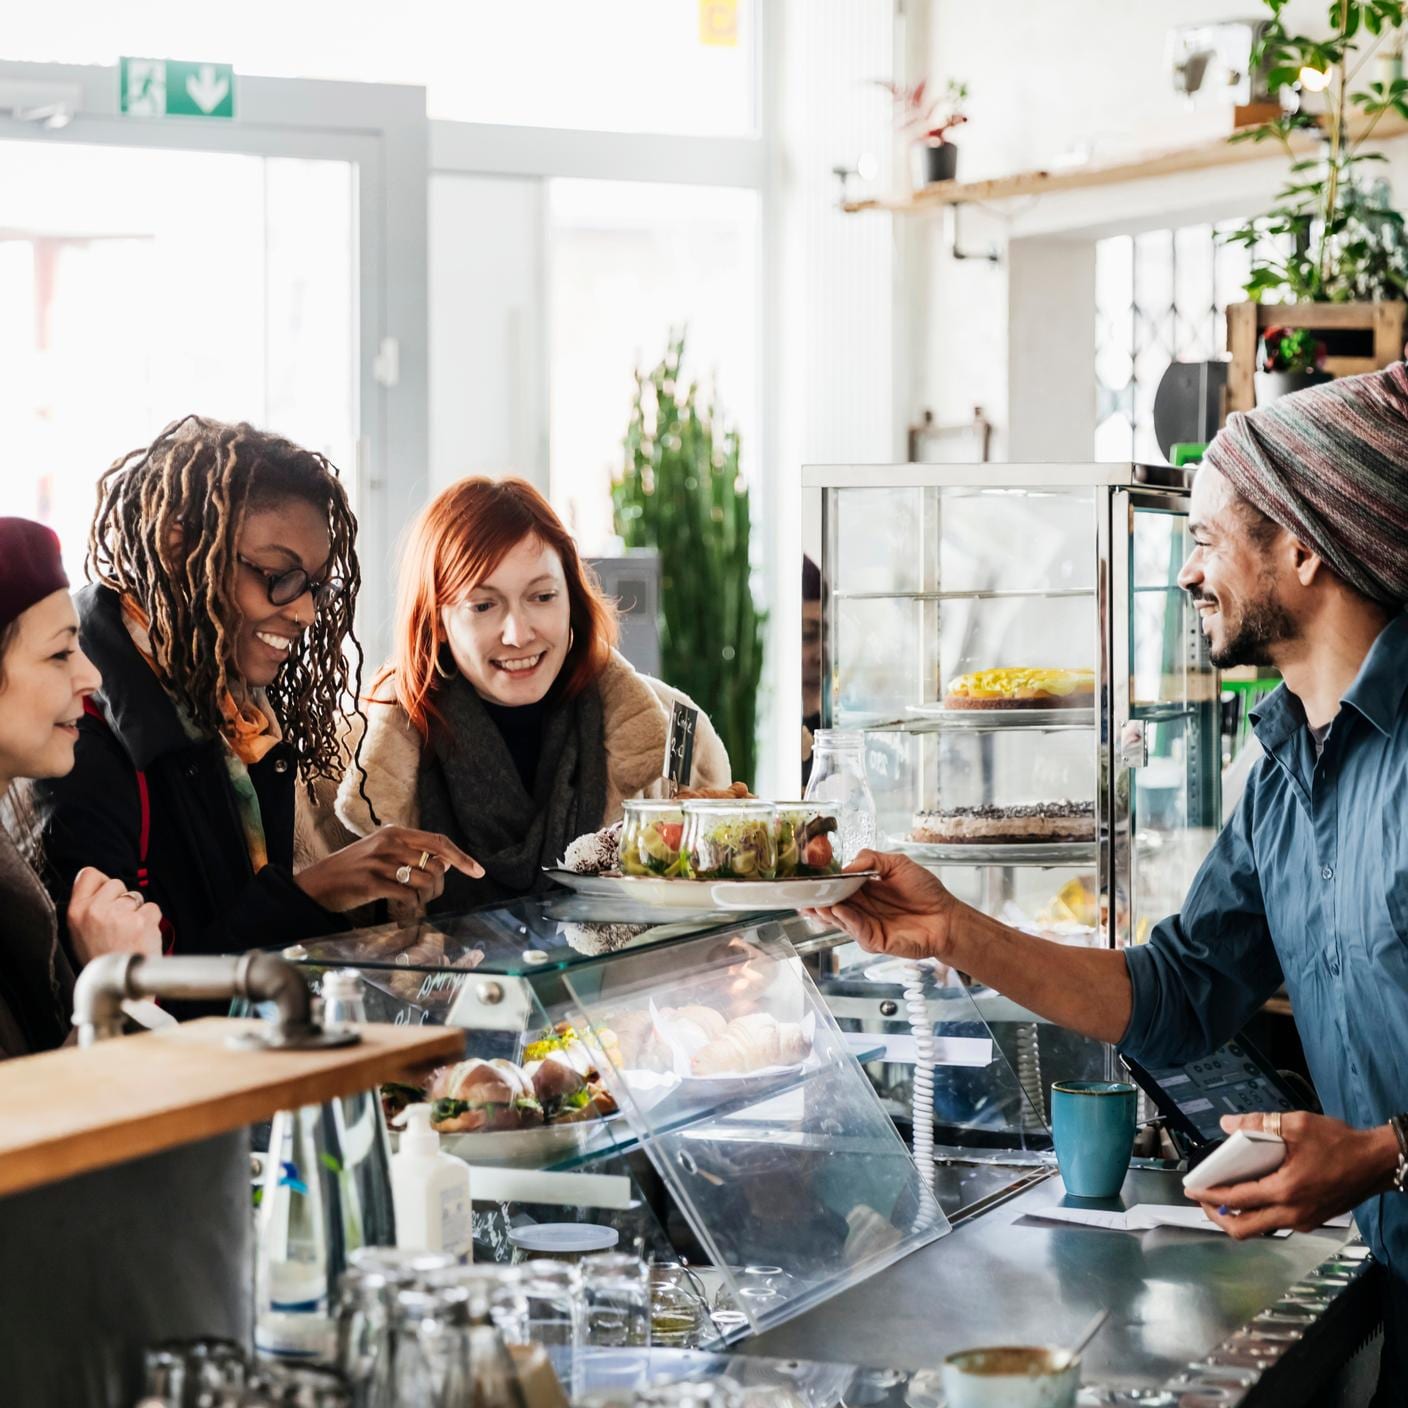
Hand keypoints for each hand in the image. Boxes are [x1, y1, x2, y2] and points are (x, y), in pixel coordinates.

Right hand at [67, 867, 163, 963]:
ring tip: (128, 934)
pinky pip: (152, 907)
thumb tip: (102, 885)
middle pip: (116, 883)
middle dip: (122, 900)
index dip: (101, 882)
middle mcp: (95, 910)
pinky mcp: (141, 921)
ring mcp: (119, 915)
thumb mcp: (80, 932)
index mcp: (77, 912)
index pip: (88, 874)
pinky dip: (151, 920)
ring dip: (137, 911)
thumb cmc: (102, 958)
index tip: (107, 896)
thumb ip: (88, 907)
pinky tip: (141, 936)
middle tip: (118, 924)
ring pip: (136, 896)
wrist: (118, 983)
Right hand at [295, 826, 483, 911]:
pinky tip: (406, 914)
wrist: (316, 884)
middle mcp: (389, 843)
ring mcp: (379, 862)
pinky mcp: (371, 882)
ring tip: (414, 905)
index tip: (478, 871)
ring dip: (425, 899)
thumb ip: (409, 853)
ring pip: (424, 881)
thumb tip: (445, 862)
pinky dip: (412, 908)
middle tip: (429, 897)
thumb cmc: (352, 870)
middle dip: (439, 885)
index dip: (461, 856)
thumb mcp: (380, 851)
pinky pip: (407, 896)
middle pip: (435, 864)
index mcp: (394, 832)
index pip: (438, 841)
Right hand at [807, 850, 958, 960]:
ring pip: (839, 918)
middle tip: (802, 892)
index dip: (823, 882)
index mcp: (864, 889)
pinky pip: (855, 929)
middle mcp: (861, 908)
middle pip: (832, 903)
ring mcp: (866, 925)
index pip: (838, 885)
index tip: (809, 877)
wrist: (946, 917)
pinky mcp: (874, 939)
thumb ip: (870, 860)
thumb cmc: (926, 892)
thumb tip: (846, 865)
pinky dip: (845, 919)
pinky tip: (838, 910)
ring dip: (826, 910)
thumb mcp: (897, 864)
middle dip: (817, 898)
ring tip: (816, 901)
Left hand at [1185, 1110, 1399, 1237]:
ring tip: (1222, 1197)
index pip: (1237, 1200)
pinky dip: (1258, 1214)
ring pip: (1260, 1229)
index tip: (1191, 1189)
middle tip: (1203, 1200)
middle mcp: (1293, 1213)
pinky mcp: (1312, 1220)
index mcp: (1285, 1191)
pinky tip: (1252, 1195)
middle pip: (1244, 1228)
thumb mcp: (1296, 1124)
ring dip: (1238, 1217)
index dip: (1209, 1196)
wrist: (1377, 1162)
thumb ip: (1258, 1123)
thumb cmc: (1340, 1143)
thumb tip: (1227, 1123)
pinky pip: (1276, 1223)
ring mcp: (1303, 1220)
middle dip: (1218, 1217)